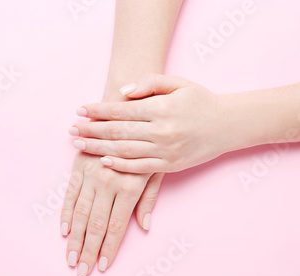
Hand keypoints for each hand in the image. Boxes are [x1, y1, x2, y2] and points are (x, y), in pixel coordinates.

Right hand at [61, 147, 163, 275]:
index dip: (108, 249)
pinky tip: (64, 230)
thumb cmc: (146, 141)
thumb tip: (145, 226)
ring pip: (81, 213)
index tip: (101, 267)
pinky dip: (67, 213)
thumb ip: (148, 198)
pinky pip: (70, 194)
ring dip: (75, 239)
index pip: (117, 226)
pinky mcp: (78, 167)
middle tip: (81, 272)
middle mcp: (108, 183)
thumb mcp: (156, 168)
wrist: (124, 109)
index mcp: (129, 186)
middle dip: (88, 251)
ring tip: (70, 258)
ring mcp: (90, 175)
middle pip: (96, 224)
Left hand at [69, 74, 245, 173]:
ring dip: (98, 148)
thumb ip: (150, 82)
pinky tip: (103, 161)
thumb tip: (122, 92)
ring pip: (124, 151)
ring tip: (78, 145)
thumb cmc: (201, 101)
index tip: (79, 110)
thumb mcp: (179, 83)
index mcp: (161, 108)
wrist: (229, 124)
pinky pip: (140, 168)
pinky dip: (120, 165)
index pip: (121, 110)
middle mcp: (161, 130)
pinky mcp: (170, 166)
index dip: (98, 110)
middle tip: (71, 130)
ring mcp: (165, 151)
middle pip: (117, 132)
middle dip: (90, 130)